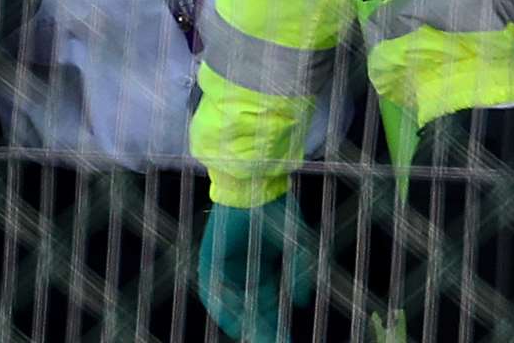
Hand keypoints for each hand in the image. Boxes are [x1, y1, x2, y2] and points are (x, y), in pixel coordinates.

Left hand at [198, 194, 314, 341]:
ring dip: (239, 323)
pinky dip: (221, 306)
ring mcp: (225, 266)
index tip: (286, 339)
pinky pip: (212, 290)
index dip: (276, 324)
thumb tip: (303, 302)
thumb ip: (301, 271)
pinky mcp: (210, 259)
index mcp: (263, 268)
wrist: (254, 185)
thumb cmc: (276, 209)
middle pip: (250, 310)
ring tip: (253, 337)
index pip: (268, 305)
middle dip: (260, 329)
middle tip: (275, 342)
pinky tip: (233, 319)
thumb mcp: (297, 244)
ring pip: (230, 305)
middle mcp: (244, 271)